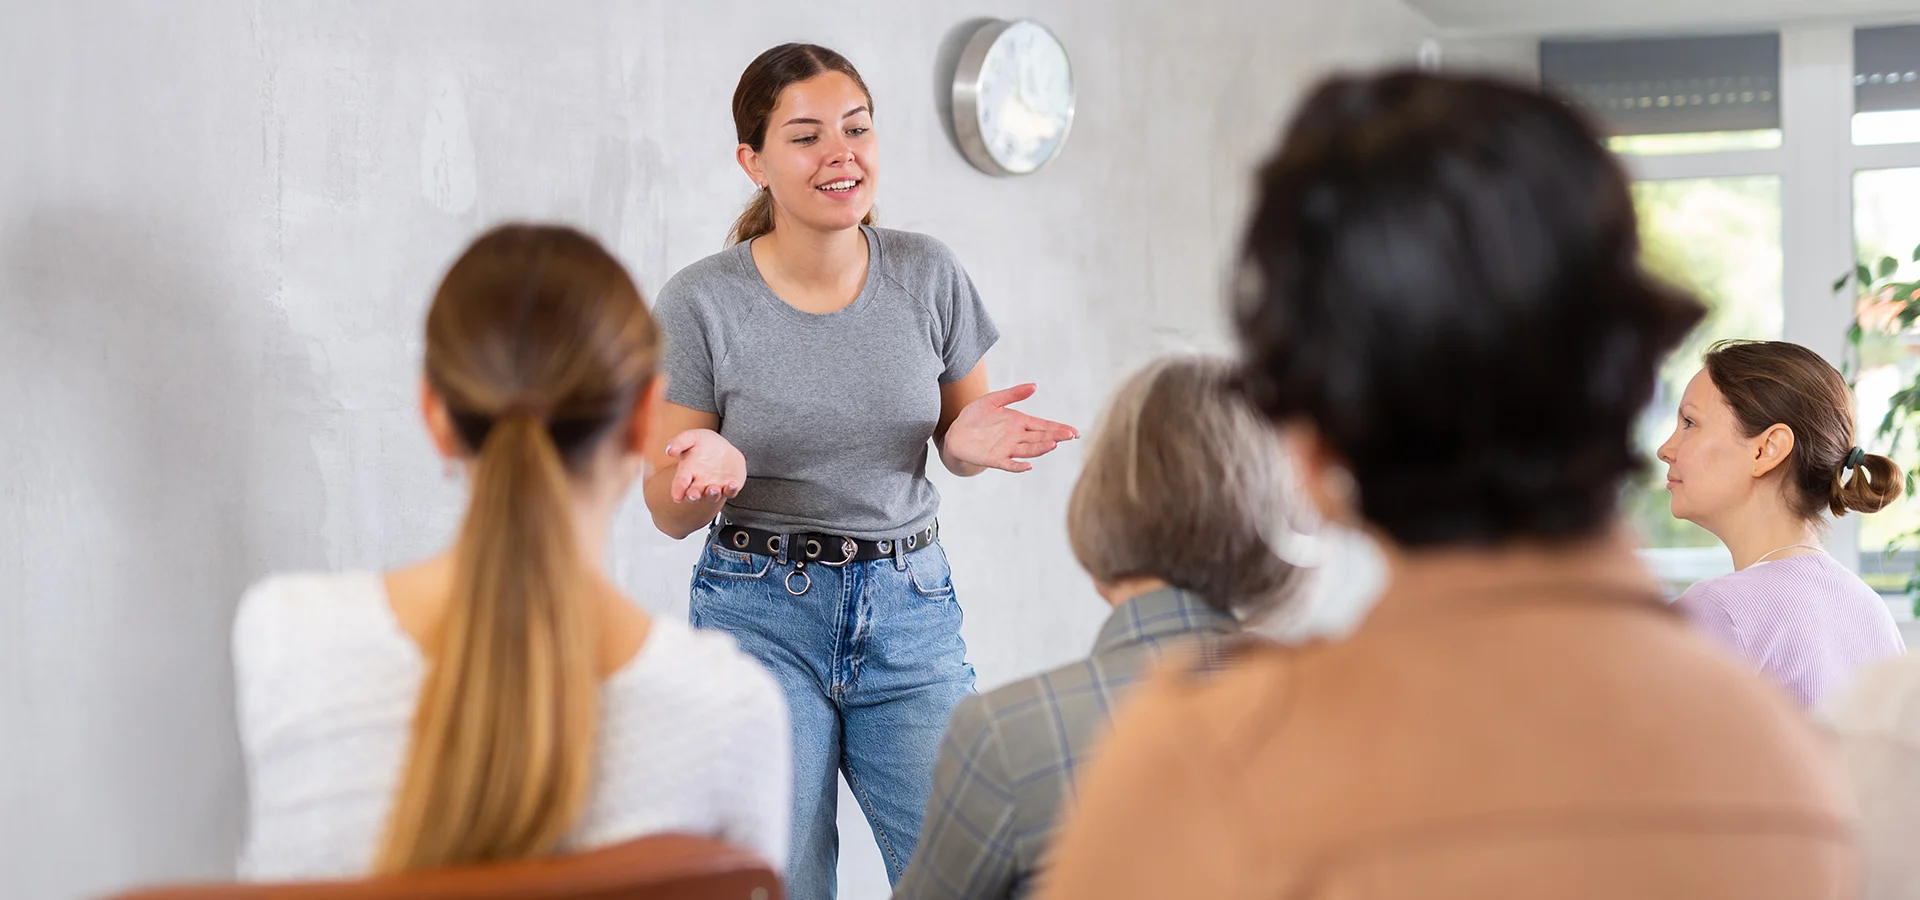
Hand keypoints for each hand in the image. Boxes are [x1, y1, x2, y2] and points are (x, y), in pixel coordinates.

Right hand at [664, 429, 745, 502]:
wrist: (724, 448)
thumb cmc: (704, 444)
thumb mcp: (692, 437)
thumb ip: (679, 442)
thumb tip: (669, 451)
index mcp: (688, 472)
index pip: (680, 482)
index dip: (678, 489)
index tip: (676, 496)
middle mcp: (700, 483)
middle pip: (694, 494)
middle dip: (693, 496)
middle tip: (693, 496)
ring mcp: (715, 486)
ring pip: (712, 496)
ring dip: (712, 494)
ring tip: (713, 489)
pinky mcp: (730, 486)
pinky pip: (730, 492)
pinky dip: (731, 490)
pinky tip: (731, 485)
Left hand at [943, 384, 1077, 472]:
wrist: (955, 433)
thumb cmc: (974, 416)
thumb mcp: (993, 400)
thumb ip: (1013, 394)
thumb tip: (1034, 386)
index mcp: (1020, 423)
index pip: (1044, 426)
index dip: (1059, 428)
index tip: (1074, 431)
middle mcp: (1017, 437)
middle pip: (1041, 437)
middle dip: (1056, 436)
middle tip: (1070, 436)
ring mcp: (1007, 449)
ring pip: (1028, 450)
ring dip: (1040, 448)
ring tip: (1053, 444)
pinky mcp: (994, 458)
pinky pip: (1009, 464)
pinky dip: (1018, 466)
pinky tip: (1028, 466)